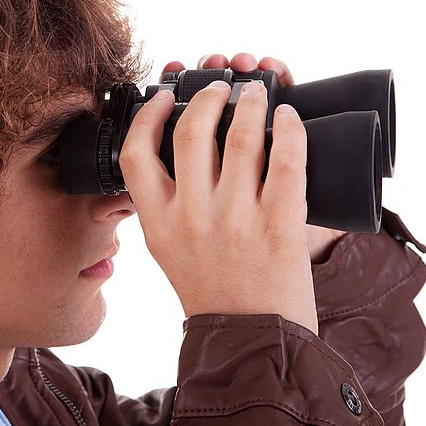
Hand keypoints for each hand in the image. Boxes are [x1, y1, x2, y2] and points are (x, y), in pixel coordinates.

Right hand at [120, 52, 318, 333]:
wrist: (252, 338)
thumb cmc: (212, 290)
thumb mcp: (168, 248)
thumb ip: (164, 203)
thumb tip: (178, 148)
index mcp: (157, 222)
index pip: (136, 152)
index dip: (149, 114)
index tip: (164, 96)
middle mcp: (191, 216)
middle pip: (191, 131)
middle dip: (209, 96)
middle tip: (222, 87)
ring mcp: (235, 219)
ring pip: (241, 136)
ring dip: (250, 103)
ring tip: (257, 93)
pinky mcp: (279, 223)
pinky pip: (286, 159)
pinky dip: (289, 129)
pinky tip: (289, 118)